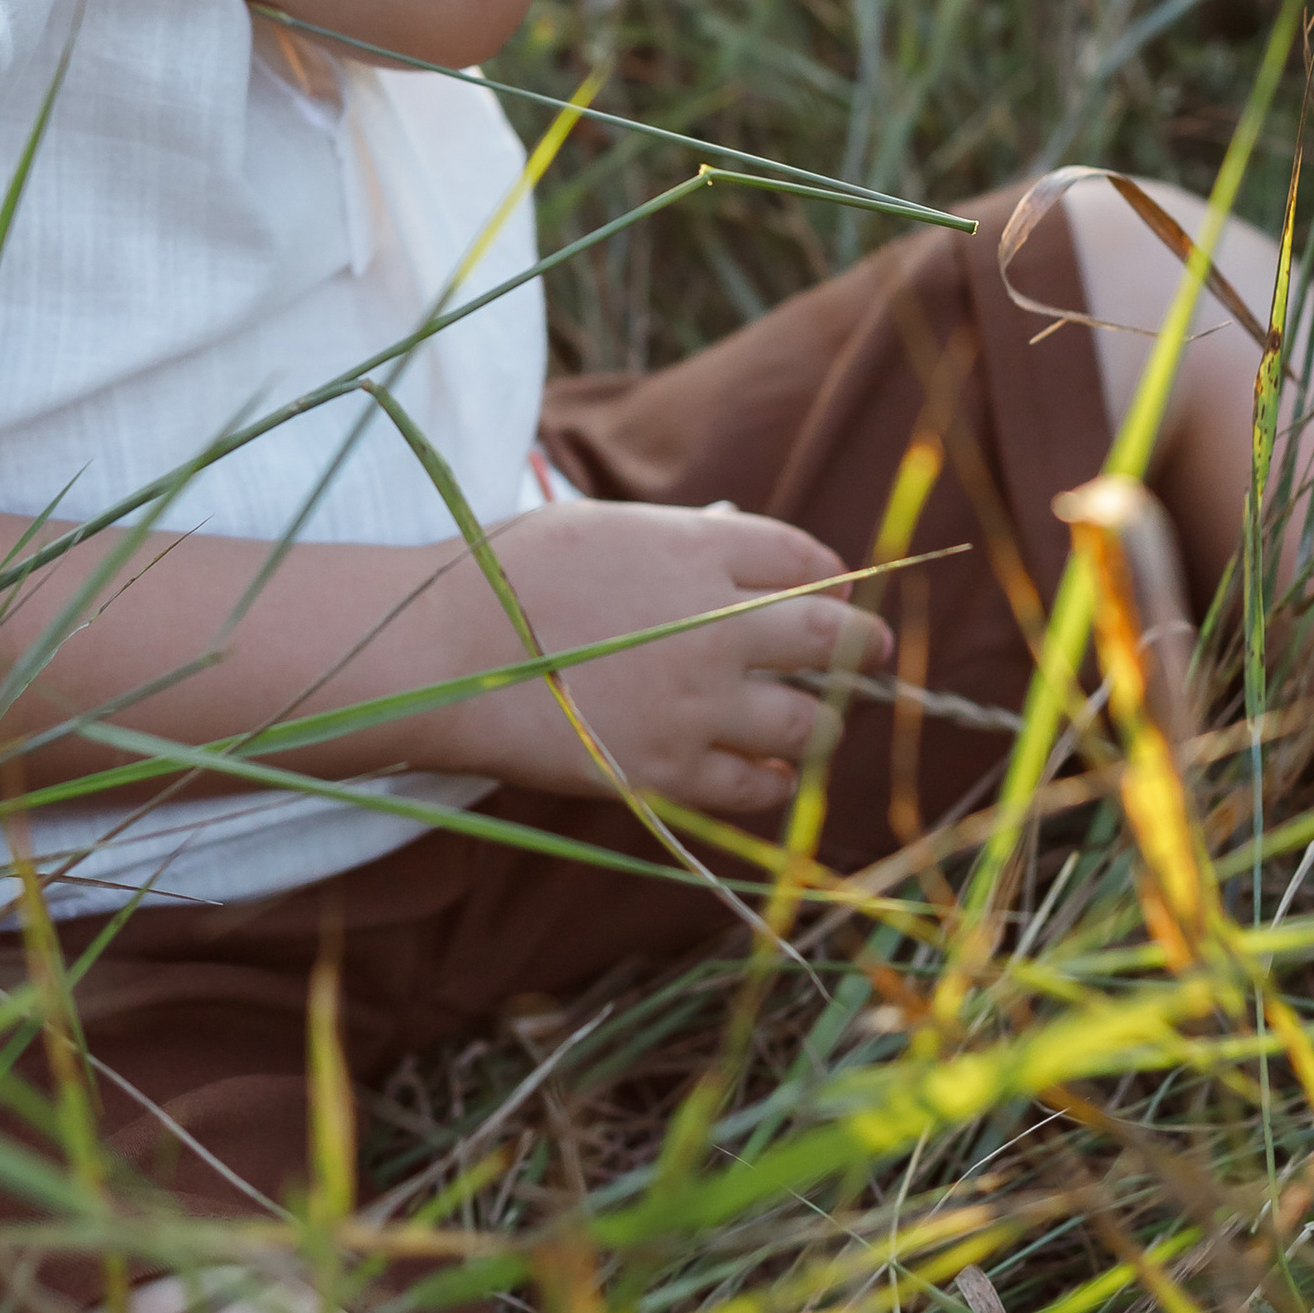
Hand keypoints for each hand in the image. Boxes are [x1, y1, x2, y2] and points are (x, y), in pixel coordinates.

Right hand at [478, 501, 880, 812]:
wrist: (442, 654)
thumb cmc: (502, 576)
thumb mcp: (595, 525)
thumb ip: (674, 541)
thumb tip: (731, 545)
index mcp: (694, 550)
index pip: (802, 561)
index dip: (827, 579)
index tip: (830, 592)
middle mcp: (713, 626)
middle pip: (830, 640)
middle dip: (862, 647)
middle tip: (871, 653)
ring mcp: (696, 704)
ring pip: (809, 723)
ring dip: (823, 723)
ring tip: (816, 724)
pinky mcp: (668, 770)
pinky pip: (756, 787)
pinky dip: (773, 781)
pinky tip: (767, 774)